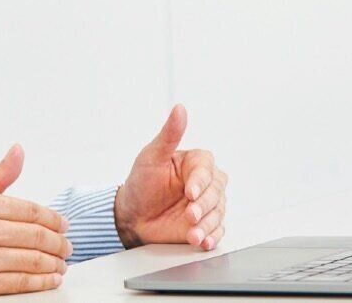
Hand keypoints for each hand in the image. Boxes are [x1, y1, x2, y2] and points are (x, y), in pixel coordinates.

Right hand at [0, 144, 73, 300]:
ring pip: (32, 260)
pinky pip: (18, 283)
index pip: (31, 210)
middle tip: (67, 245)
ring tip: (62, 262)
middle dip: (59, 242)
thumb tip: (18, 152)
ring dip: (54, 263)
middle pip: (36, 236)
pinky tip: (50, 279)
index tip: (63, 225)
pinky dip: (40, 282)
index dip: (53, 219)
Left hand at [114, 105, 227, 250]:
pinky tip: (204, 241)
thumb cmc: (142, 182)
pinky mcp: (206, 225)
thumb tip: (179, 108)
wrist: (133, 215)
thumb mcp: (152, 156)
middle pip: (216, 193)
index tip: (189, 193)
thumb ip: (169, 134)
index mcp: (196, 163)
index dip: (200, 182)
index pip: (207, 170)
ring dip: (208, 225)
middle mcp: (206, 183)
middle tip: (190, 215)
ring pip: (218, 213)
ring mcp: (207, 205)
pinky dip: (213, 237)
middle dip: (204, 206)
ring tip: (193, 234)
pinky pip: (217, 230)